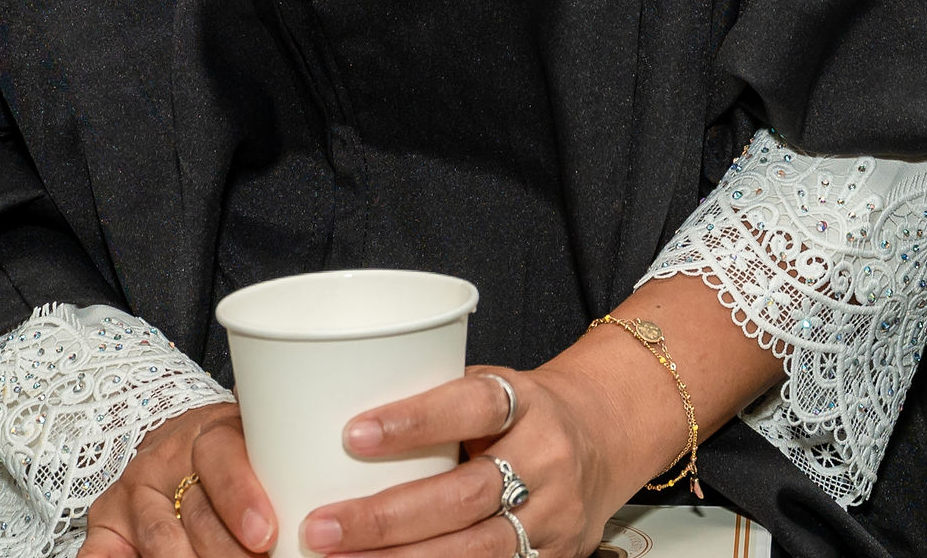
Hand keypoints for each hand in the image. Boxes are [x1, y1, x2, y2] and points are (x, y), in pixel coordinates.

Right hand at [83, 404, 273, 557]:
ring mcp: (132, 493)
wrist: (176, 447)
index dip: (242, 496)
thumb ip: (286, 466)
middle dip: (230, 555)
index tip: (265, 533)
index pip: (222, 459)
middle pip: (198, 515)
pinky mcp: (106, 523)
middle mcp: (166, 461)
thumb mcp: (259, 448)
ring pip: (162, 541)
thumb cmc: (235, 457)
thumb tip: (335, 514)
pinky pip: (99, 554)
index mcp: (209, 434)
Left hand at [304, 365, 641, 557]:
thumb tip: (338, 416)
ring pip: (476, 550)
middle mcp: (546, 459)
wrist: (602, 438)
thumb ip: (434, 398)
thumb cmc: (522, 409)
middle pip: (464, 496)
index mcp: (526, 401)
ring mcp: (555, 517)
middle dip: (388, 518)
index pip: (471, 406)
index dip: (414, 420)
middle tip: (323, 526)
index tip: (353, 434)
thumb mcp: (489, 384)